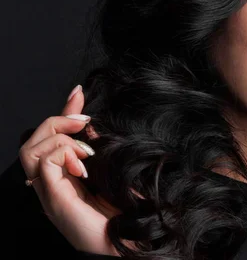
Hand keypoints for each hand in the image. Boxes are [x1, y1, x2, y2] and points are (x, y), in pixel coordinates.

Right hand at [18, 85, 119, 254]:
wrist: (131, 240)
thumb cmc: (128, 211)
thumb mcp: (114, 171)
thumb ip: (103, 151)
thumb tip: (97, 127)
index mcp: (66, 176)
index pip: (53, 138)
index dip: (64, 112)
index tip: (79, 93)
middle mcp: (52, 183)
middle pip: (32, 141)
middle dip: (57, 121)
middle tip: (84, 122)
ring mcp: (50, 192)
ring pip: (29, 149)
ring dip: (58, 138)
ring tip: (84, 148)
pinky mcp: (53, 199)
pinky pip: (43, 163)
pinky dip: (62, 154)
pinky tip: (83, 164)